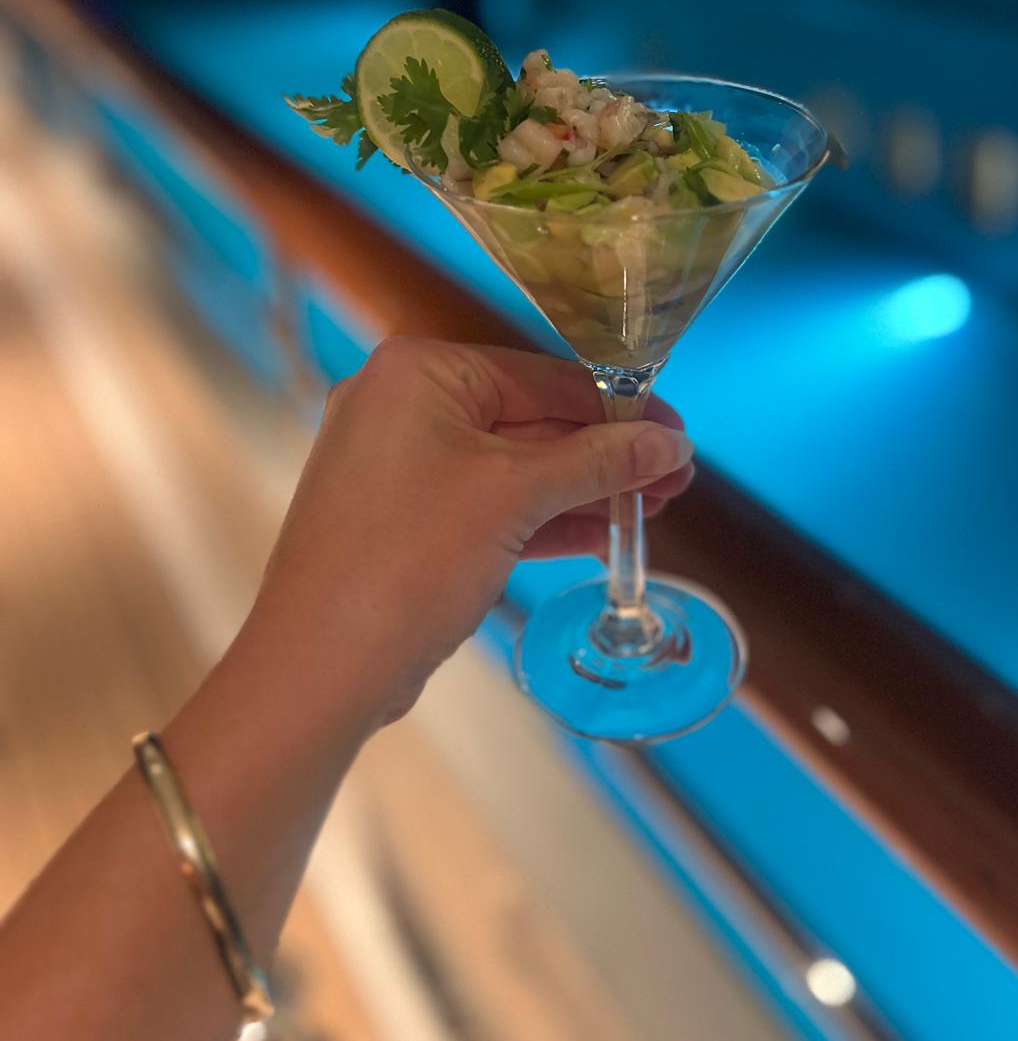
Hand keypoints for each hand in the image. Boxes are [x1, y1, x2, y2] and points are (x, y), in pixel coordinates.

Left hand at [246, 338, 693, 732]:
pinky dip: (539, 518)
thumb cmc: (407, 562)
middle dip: (604, 454)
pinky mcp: (401, 516)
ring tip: (652, 508)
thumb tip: (671, 442)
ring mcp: (396, 462)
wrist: (317, 668)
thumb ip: (598, 462)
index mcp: (419, 371)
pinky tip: (601, 535)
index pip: (543, 375)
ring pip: (511, 466)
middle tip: (674, 479)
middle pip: (530, 419)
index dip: (619, 408)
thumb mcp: (516, 499)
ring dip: (580, 489)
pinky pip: (485, 501)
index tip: (677, 433)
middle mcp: (401, 402)